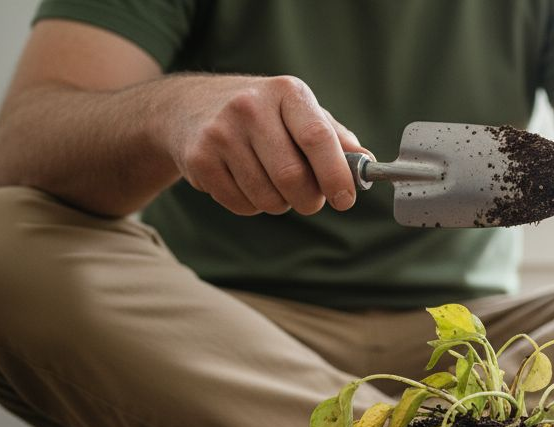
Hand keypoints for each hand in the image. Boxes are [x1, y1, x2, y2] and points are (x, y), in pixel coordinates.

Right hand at [164, 75, 368, 215]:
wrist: (186, 107)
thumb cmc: (259, 114)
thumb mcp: (297, 111)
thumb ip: (334, 137)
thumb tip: (367, 164)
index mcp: (286, 92)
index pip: (317, 138)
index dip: (336, 175)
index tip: (345, 199)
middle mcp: (250, 107)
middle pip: (292, 177)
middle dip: (309, 199)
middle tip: (309, 199)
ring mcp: (220, 132)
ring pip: (268, 197)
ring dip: (280, 204)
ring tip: (273, 184)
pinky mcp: (199, 158)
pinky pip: (242, 205)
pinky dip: (252, 206)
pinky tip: (245, 182)